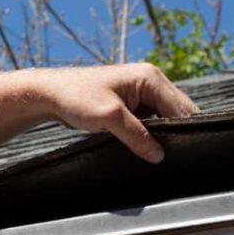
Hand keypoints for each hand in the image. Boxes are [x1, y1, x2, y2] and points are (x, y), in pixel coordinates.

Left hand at [35, 63, 198, 162]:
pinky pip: (153, 121)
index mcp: (151, 78)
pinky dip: (153, 134)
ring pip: (166, 118)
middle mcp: (151, 82)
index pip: (182, 108)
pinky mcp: (134, 104)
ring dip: (164, 135)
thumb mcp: (110, 118)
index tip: (184, 153)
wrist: (49, 94)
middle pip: (178, 112)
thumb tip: (159, 155)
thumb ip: (137, 136)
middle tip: (174, 156)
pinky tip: (149, 148)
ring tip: (161, 154)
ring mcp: (143, 93)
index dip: (185, 131)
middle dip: (176, 133)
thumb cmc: (76, 97)